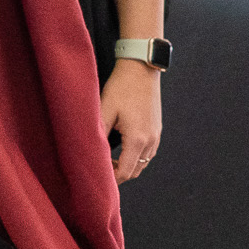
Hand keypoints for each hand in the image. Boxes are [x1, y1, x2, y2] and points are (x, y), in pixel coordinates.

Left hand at [102, 59, 161, 182]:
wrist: (141, 68)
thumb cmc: (122, 86)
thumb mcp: (105, 109)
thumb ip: (98, 132)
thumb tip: (90, 151)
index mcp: (137, 139)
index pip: (125, 172)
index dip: (111, 180)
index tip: (98, 178)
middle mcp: (150, 141)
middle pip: (135, 171)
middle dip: (119, 174)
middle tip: (101, 170)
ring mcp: (156, 135)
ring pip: (143, 163)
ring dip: (128, 165)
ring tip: (109, 160)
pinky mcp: (157, 129)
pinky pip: (148, 152)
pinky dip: (135, 156)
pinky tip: (122, 149)